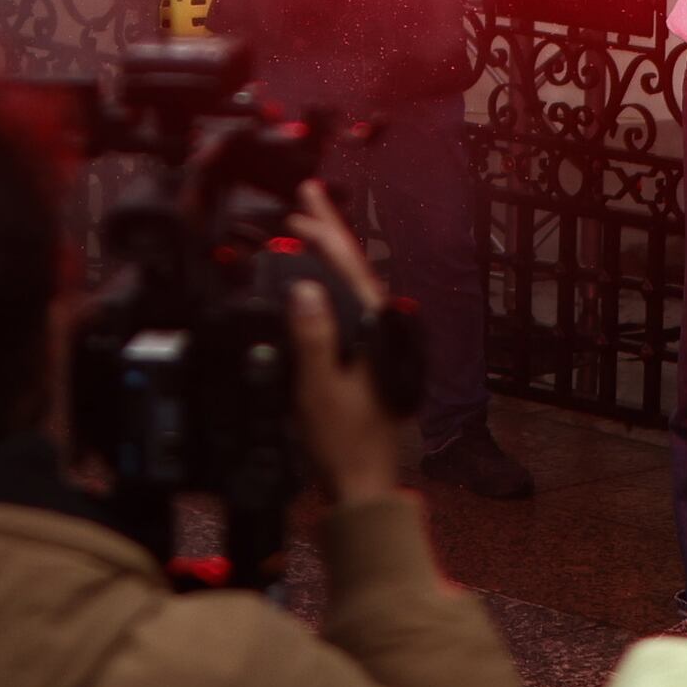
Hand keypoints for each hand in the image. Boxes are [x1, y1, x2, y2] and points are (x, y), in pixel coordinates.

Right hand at [280, 184, 408, 502]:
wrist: (365, 485)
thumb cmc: (345, 444)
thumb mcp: (318, 388)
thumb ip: (313, 337)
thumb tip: (304, 289)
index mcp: (375, 330)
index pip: (348, 267)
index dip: (325, 231)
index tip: (305, 203)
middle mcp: (382, 332)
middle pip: (352, 269)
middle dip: (329, 234)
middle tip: (306, 200)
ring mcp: (378, 346)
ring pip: (351, 288)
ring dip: (329, 259)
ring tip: (309, 232)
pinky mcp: (368, 362)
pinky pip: (348, 310)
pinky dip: (331, 290)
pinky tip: (317, 289)